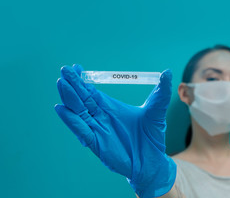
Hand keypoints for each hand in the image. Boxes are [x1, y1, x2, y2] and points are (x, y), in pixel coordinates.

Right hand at [54, 64, 176, 197]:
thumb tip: (168, 73)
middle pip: (82, 98)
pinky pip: (81, 130)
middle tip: (64, 70)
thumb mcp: (156, 111)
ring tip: (61, 83)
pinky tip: (61, 108)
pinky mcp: (96, 143)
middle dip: (73, 85)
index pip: (92, 91)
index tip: (77, 68)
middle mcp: (100, 117)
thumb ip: (161, 93)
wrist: (151, 161)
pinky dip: (71, 120)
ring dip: (69, 98)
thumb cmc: (152, 137)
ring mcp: (97, 129)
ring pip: (78, 111)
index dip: (84, 80)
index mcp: (110, 108)